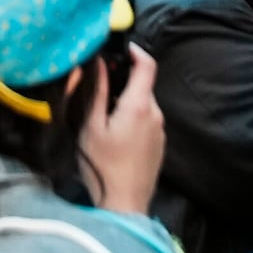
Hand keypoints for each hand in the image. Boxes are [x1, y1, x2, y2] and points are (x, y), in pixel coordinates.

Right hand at [75, 45, 164, 216]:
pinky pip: (147, 121)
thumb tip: (98, 62)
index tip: (119, 49)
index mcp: (139, 105)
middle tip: (98, 90)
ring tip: (103, 118)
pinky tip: (116, 136)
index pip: (147, 64)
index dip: (135, 51)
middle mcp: (155, 113)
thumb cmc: (102, 165)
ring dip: (127, 102)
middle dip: (123, 81)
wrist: (124, 204)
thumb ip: (96, 91)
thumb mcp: (92, 126)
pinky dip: (132, 118)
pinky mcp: (159, 144)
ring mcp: (160, 130)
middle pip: (143, 85)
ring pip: (144, 104)